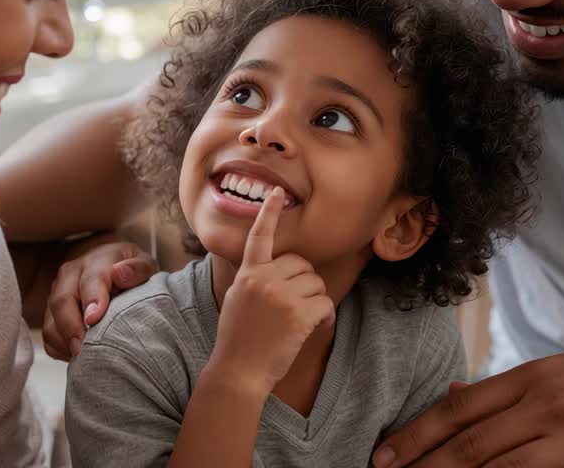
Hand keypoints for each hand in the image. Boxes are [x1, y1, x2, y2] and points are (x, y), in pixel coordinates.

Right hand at [42, 235, 157, 359]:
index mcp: (96, 261)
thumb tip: (120, 275)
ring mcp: (57, 293)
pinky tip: (78, 356)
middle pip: (62, 301)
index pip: (91, 279)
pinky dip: (59, 349)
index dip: (92, 299)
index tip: (94, 320)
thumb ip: (137, 268)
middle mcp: (70, 275)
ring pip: (51, 320)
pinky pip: (48, 335)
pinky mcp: (51, 312)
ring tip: (83, 357)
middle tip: (84, 350)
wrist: (106, 264)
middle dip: (71, 328)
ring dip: (64, 342)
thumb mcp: (142, 263)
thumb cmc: (128, 270)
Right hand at [207, 188, 336, 395]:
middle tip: (292, 307)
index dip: (269, 213)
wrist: (238, 371)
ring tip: (296, 322)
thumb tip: (278, 267)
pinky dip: (324, 319)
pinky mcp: (298, 315)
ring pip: (317, 284)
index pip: (260, 236)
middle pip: (302, 264)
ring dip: (315, 302)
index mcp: (248, 273)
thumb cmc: (238, 339)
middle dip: (304, 283)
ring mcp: (281, 296)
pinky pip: (325, 305)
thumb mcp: (238, 299)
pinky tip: (310, 330)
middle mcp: (264, 279)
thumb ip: (254, 279)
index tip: (277, 193)